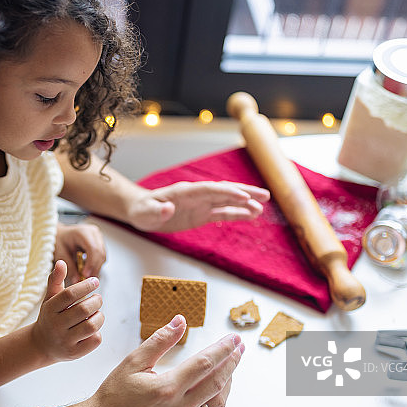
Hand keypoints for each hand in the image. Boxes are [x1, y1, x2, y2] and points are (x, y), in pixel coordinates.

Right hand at [31, 260, 103, 361]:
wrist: (42, 345)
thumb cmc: (50, 317)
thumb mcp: (50, 298)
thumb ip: (56, 280)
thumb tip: (62, 262)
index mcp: (49, 310)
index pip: (69, 295)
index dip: (85, 286)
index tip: (95, 281)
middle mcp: (56, 326)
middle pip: (84, 310)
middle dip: (96, 301)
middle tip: (98, 298)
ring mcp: (65, 341)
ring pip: (92, 326)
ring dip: (99, 316)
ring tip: (97, 312)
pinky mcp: (74, 353)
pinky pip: (95, 340)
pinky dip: (98, 332)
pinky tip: (92, 328)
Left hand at [54, 222, 105, 282]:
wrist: (61, 235)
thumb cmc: (59, 241)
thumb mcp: (61, 254)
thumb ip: (69, 267)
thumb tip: (77, 280)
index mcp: (83, 232)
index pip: (93, 249)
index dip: (91, 263)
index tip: (85, 275)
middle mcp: (93, 233)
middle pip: (100, 253)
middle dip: (94, 268)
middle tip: (85, 279)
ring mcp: (98, 237)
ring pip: (103, 256)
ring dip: (95, 268)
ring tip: (85, 276)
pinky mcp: (100, 243)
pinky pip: (102, 257)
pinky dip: (95, 266)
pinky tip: (87, 270)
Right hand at [83, 315, 243, 406]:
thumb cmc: (113, 396)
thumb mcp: (132, 362)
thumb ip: (159, 340)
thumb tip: (180, 322)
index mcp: (166, 388)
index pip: (204, 363)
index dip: (222, 349)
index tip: (233, 339)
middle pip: (217, 382)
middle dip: (231, 362)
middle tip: (239, 348)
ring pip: (217, 404)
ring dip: (228, 383)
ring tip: (230, 367)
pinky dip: (218, 404)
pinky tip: (218, 392)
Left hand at [127, 181, 269, 232]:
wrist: (142, 211)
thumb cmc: (142, 210)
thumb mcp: (145, 213)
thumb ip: (157, 211)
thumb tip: (169, 209)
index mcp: (184, 192)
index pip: (210, 189)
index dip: (228, 192)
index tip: (244, 197)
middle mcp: (196, 195)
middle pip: (224, 191)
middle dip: (244, 192)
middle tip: (265, 195)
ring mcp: (201, 204)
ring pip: (227, 201)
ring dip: (245, 204)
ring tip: (262, 208)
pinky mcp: (202, 214)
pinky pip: (222, 213)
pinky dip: (237, 214)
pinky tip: (251, 216)